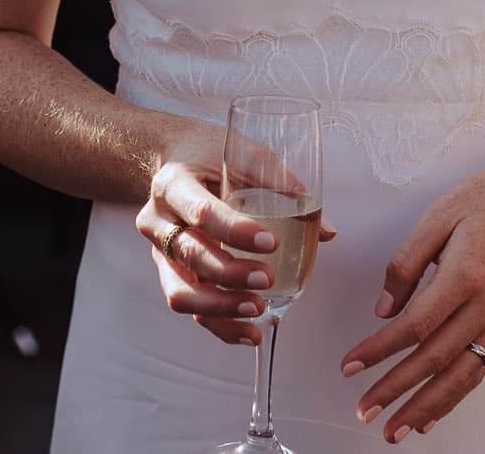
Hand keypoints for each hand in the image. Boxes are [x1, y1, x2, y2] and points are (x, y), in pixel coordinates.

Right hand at [134, 122, 335, 346]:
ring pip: (181, 291)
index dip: (236, 231)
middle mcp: (157, 220)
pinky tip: (250, 332)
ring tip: (259, 310)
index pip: (202, 212)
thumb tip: (327, 233)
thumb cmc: (210, 153)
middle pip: (190, 255)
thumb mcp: (244, 153)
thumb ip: (284, 186)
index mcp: (173, 184)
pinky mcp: (169, 274)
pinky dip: (220, 324)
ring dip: (222, 307)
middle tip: (267, 279)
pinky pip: (190, 306)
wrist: (173, 158)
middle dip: (231, 274)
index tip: (271, 243)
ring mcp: (160, 252)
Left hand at [339, 155, 484, 442]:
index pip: (415, 326)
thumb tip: (382, 311)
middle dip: (395, 390)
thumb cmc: (483, 201)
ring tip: (395, 430)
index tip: (350, 366)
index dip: (379, 351)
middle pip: (435, 359)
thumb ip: (404, 265)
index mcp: (465, 274)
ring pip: (460, 376)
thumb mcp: (435, 217)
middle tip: (363, 410)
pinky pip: (478, 370)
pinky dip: (453, 397)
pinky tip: (430, 414)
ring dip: (425, 407)